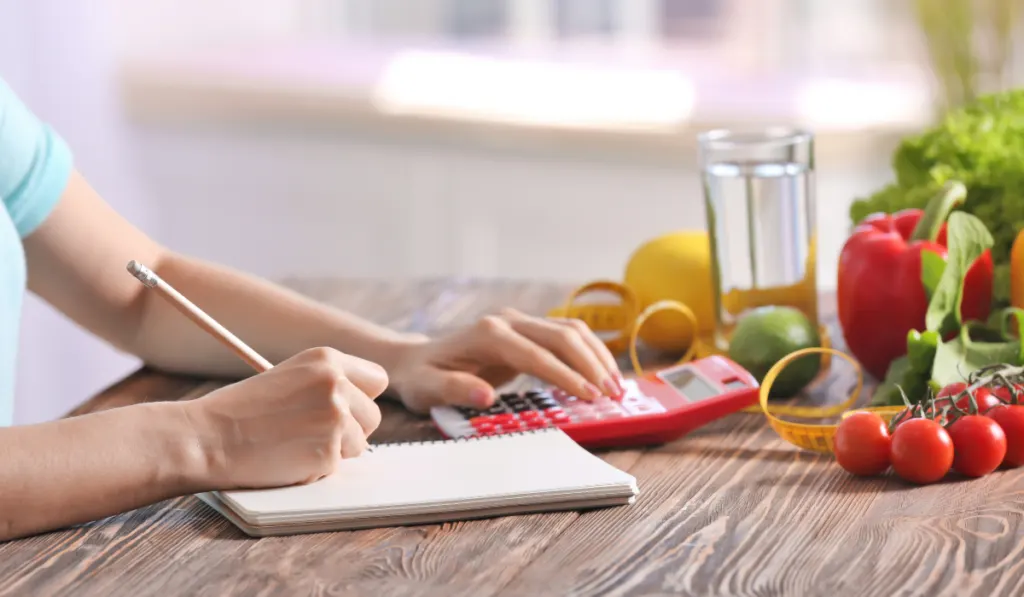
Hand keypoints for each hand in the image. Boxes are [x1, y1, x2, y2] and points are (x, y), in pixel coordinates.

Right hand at [182, 347, 387, 488]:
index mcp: (327, 359)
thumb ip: (326, 385)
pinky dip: (317, 468)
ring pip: (360, 444)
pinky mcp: (328, 451)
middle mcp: (337, 384)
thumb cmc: (241, 411)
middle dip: (352, 429)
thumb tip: (360, 405)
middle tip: (312, 433)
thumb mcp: (289, 377)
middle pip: (373, 416)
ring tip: (295, 443)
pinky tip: (287, 458)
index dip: (362, 398)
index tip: (346, 408)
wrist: (208, 438)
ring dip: (335, 450)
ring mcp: (335, 418)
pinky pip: (338, 466)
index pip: (377, 379)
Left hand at [385, 308, 623, 412]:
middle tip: (613, 395)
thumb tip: (485, 395)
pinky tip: (603, 375)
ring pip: (571, 331)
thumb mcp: (428, 390)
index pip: (537, 354)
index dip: (565, 375)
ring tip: (616, 388)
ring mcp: (520, 323)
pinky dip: (590, 353)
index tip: (589, 396)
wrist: (417, 361)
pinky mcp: (529, 331)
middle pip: (562, 336)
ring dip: (597, 357)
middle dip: (591, 365)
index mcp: (488, 333)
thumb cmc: (423, 379)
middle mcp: (508, 321)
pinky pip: (568, 336)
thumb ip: (455, 390)